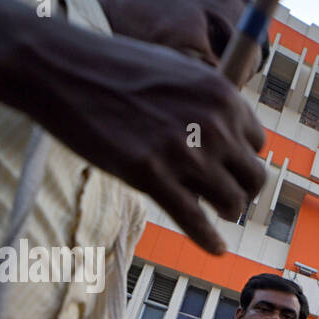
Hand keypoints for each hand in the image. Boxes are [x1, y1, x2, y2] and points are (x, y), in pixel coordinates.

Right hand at [43, 35, 265, 254]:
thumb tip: (230, 138)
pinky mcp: (150, 176)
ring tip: (217, 214)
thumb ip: (207, 103)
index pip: (257, 143)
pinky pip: (195, 221)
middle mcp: (212, 125)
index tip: (229, 166)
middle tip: (228, 198)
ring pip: (231, 203)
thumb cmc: (115, 69)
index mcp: (222, 95)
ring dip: (226, 212)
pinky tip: (217, 249)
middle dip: (243, 190)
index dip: (243, 157)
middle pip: (253, 178)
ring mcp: (182, 152)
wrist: (61, 68)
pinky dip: (210, 240)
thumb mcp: (177, 72)